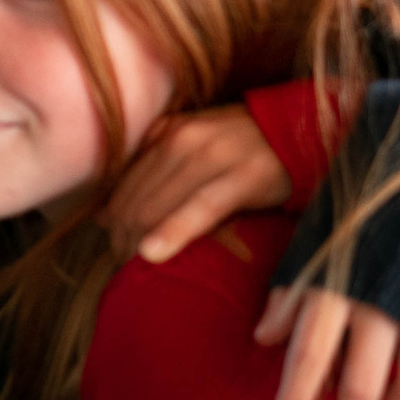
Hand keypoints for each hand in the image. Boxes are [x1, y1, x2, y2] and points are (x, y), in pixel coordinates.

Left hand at [102, 103, 289, 264]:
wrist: (299, 132)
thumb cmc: (240, 146)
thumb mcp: (191, 144)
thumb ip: (149, 170)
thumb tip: (100, 213)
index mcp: (166, 131)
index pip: (123, 180)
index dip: (110, 216)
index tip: (111, 242)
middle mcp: (182, 139)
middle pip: (135, 196)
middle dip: (121, 234)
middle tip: (123, 265)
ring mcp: (212, 156)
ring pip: (158, 203)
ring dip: (138, 240)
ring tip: (134, 269)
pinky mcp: (243, 177)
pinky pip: (200, 208)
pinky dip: (172, 231)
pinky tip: (152, 253)